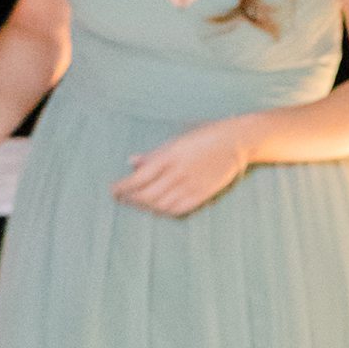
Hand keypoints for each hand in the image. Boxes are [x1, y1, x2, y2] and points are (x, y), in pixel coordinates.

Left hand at [112, 117, 256, 215]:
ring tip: (137, 202)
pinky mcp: (202, 195)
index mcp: (169, 157)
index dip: (123, 187)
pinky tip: (157, 208)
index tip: (113, 190)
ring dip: (145, 206)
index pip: (138, 179)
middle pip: (147, 195)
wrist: (236, 141)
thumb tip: (132, 162)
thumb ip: (154, 154)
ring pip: (160, 205)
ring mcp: (191, 186)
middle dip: (130, 199)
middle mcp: (178, 173)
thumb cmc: (204, 136)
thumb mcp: (176, 141)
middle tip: (122, 199)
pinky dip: (163, 211)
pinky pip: (177, 209)